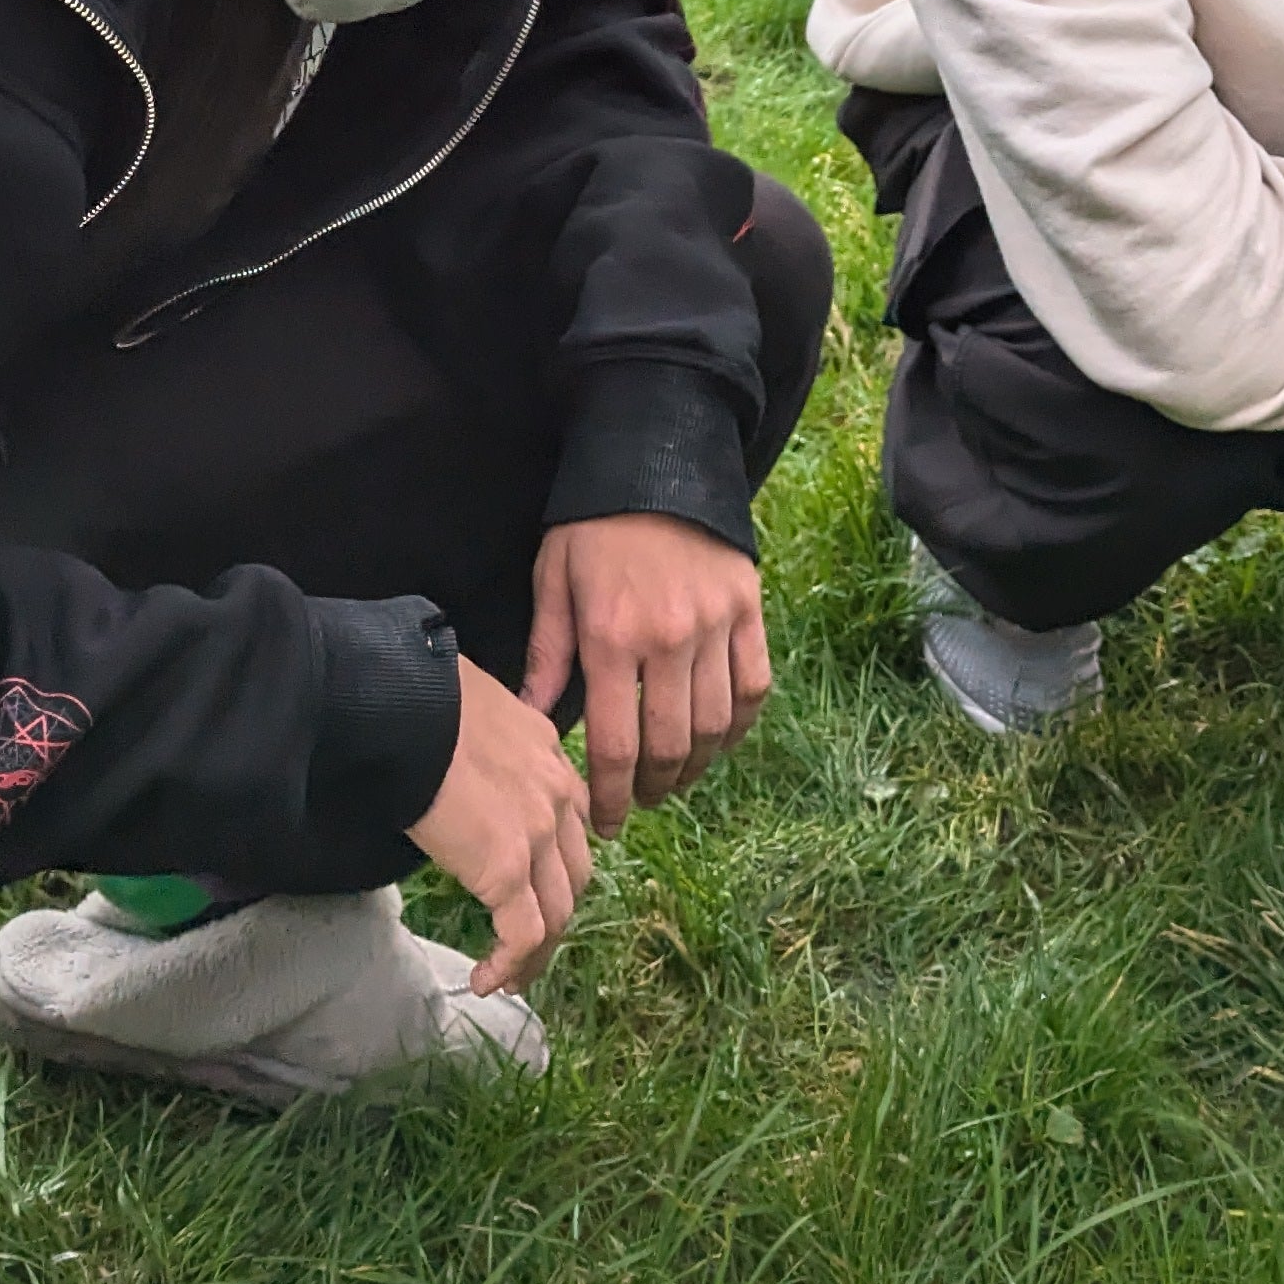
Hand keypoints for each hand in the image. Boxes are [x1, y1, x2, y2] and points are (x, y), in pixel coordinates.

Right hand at [408, 657, 594, 993]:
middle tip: (528, 941)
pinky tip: (485, 979)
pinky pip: (523, 934)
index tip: (538, 884)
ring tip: (511, 976)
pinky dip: (510, 964)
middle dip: (555, 912)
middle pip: (574, 871)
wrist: (402, 705)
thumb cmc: (414, 696)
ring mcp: (538, 834)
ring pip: (557, 911)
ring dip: (537, 952)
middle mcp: (556, 793)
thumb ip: (479, 739)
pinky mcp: (507, 869)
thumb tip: (451, 759)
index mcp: (547, 750)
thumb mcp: (465, 705)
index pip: (572, 816)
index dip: (559, 859)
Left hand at [523, 512, 772, 832]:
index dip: (614, 796)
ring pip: (716, 725)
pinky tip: (718, 738)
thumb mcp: (553, 582)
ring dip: (695, 765)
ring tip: (674, 777)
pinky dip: (740, 724)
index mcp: (611, 638)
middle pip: (669, 746)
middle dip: (653, 788)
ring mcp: (716, 626)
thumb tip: (530, 723)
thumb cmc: (592, 525)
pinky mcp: (749, 611)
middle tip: (640, 803)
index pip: (616, 745)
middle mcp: (668, 640)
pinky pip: (754, 686)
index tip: (609, 821)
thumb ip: (546, 656)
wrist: (656, 462)